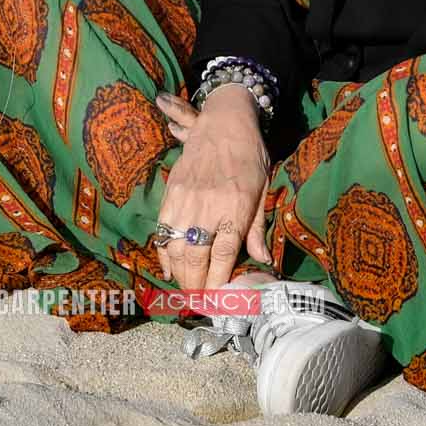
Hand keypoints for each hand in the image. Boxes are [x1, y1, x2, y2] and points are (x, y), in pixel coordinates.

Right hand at [153, 83, 271, 291]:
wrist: (225, 121)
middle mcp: (208, 206)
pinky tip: (169, 268)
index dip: (218, 283)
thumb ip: (256, 228)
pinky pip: (162, 230)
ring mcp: (186, 199)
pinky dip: (163, 253)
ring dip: (179, 275)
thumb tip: (262, 261)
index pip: (222, 256)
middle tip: (200, 303)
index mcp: (235, 207)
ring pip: (176, 248)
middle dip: (196, 286)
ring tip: (187, 290)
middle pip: (196, 258)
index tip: (219, 302)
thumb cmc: (250, 156)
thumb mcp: (262, 190)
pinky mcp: (171, 192)